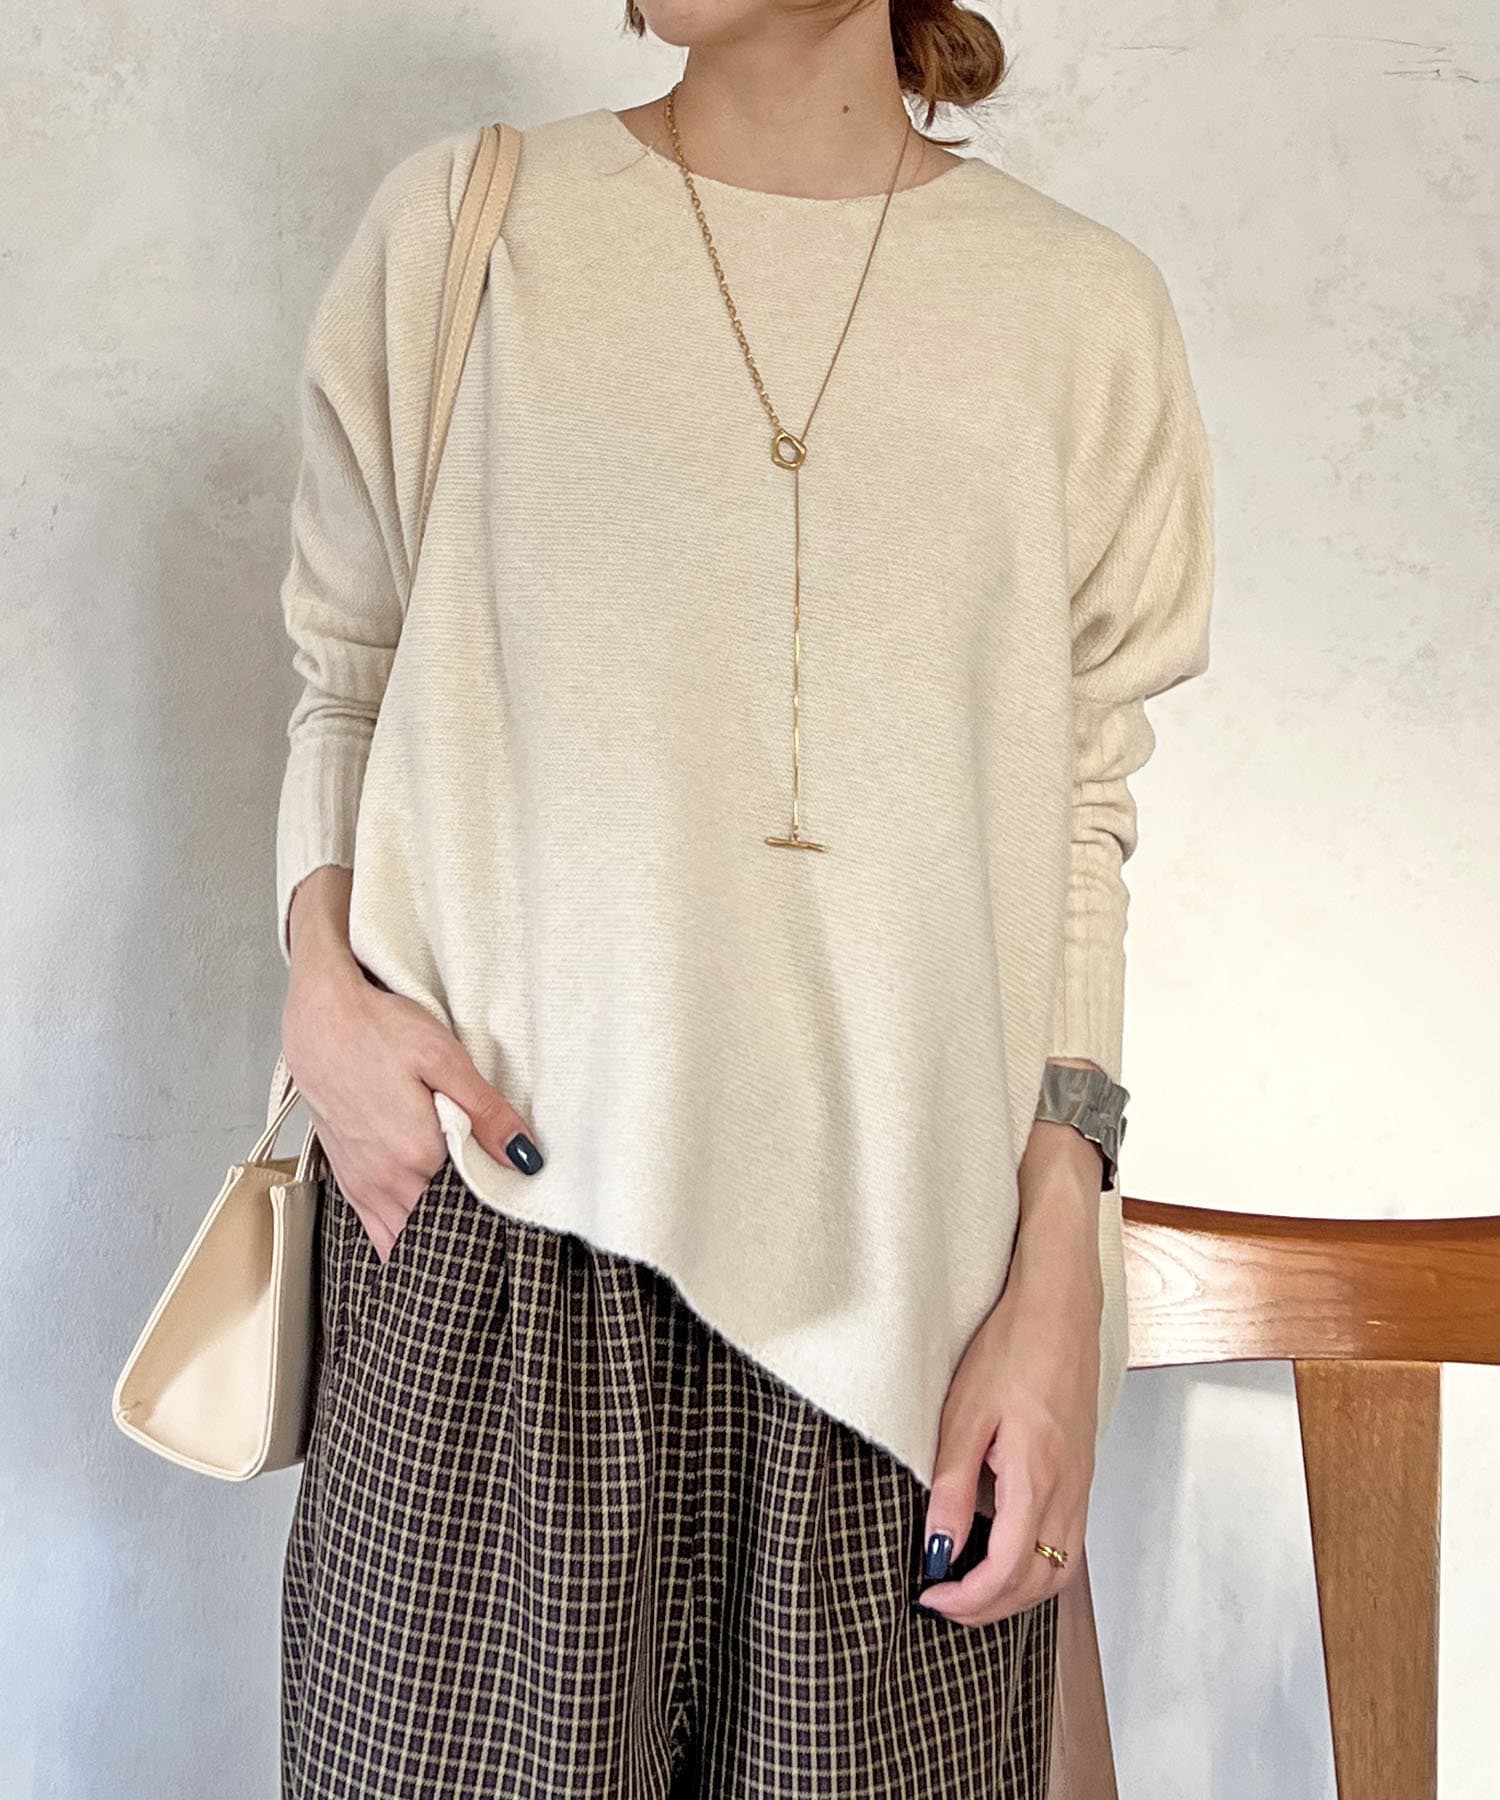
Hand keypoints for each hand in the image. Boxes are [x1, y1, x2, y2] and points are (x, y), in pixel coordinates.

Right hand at [282, 892, 542, 1262]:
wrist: (318, 1018)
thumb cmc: (379, 1029)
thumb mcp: (444, 1059)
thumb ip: (487, 1114)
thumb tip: (527, 1158)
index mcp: (416, 1156)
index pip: (469, 1209)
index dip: (496, 1213)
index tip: (517, 1208)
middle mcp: (385, 1180)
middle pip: (435, 1229)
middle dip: (467, 1230)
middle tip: (496, 1221)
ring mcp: (361, 1184)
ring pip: (403, 1237)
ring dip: (432, 1235)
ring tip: (463, 1222)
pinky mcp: (346, 1178)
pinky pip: (376, 1229)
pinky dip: (401, 1235)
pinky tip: (421, 1225)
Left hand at [916, 1204, 1101, 1626]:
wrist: (1060, 1308)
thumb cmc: (1011, 1348)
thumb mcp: (965, 1417)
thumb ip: (953, 1489)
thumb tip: (938, 1550)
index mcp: (1038, 1477)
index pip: (1009, 1571)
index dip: (969, 1599)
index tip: (930, 1598)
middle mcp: (1070, 1490)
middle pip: (1040, 1583)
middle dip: (991, 1607)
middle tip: (944, 1604)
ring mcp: (1082, 1483)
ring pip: (1060, 1569)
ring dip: (1016, 1591)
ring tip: (969, 1586)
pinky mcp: (1082, 1472)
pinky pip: (1067, 1541)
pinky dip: (1035, 1564)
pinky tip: (1001, 1549)